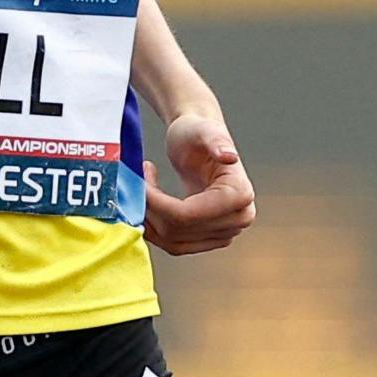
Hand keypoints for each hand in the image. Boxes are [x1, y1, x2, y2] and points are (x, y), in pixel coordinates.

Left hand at [146, 108, 254, 255]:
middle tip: (136, 185)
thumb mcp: (203, 130)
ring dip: (150, 220)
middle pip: (180, 230)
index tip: (140, 181)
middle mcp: (240, 218)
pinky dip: (156, 230)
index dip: (156, 203)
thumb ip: (216, 141)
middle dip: (151, 210)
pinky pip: (176, 246)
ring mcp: (227, 232)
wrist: (198, 144)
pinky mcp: (211, 239)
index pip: (187, 215)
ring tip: (143, 192)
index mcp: (239, 194)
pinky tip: (150, 205)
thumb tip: (229, 157)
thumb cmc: (197, 132)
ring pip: (174, 242)